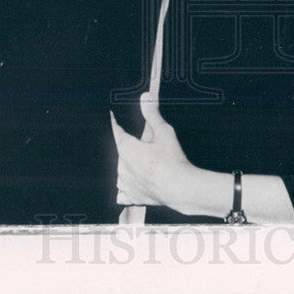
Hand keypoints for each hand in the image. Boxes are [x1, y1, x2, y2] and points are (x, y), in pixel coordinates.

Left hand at [111, 93, 194, 209]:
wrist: (180, 188)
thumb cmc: (172, 160)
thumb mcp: (163, 131)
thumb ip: (152, 113)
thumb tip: (145, 96)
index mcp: (126, 149)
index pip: (117, 131)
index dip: (116, 123)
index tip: (113, 117)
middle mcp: (121, 167)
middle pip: (123, 151)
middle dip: (134, 146)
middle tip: (150, 144)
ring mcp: (125, 184)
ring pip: (122, 170)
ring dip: (131, 165)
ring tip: (148, 163)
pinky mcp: (132, 197)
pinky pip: (123, 191)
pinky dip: (128, 187)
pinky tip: (137, 183)